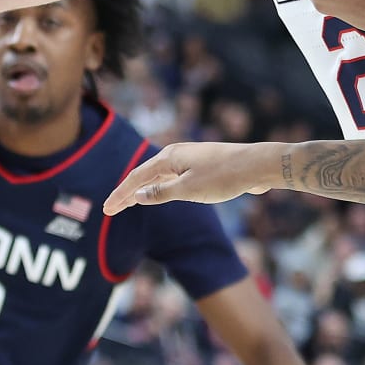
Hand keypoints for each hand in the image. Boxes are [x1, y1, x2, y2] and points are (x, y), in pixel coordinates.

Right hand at [103, 142, 281, 213]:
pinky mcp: (203, 166)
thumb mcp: (189, 189)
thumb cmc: (223, 177)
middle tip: (111, 208)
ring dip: (143, 189)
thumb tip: (138, 195)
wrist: (257, 166)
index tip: (107, 209)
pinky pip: (173, 177)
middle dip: (127, 192)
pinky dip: (160, 187)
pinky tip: (161, 194)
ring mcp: (190, 159)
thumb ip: (162, 193)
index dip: (121, 194)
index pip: (136, 178)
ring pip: (159, 175)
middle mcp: (177, 154)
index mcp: (170, 157)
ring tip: (129, 202)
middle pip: (145, 175)